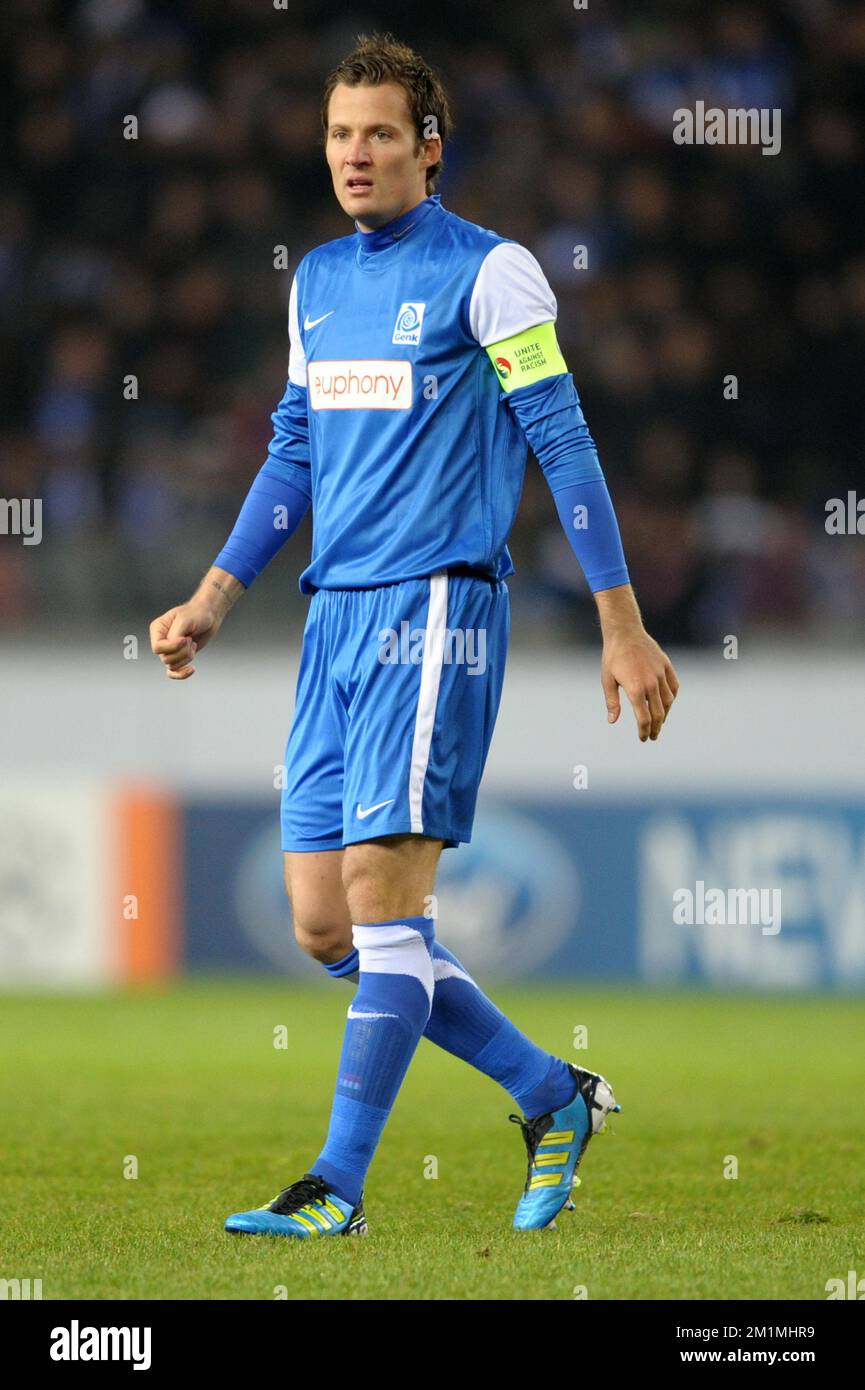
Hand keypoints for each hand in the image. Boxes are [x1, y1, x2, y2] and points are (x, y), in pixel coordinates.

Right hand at [149, 598, 222, 679]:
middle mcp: (161, 640)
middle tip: (191, 640)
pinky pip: (173, 673)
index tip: (186, 639)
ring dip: (187, 657)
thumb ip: (175, 634)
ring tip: (193, 644)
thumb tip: (172, 646)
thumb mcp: (185, 620)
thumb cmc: (196, 613)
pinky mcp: (179, 657)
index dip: (172, 647)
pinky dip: (181, 674)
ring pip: (172, 665)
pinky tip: (192, 669)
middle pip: (165, 658)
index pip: (157, 647)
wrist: (209, 616)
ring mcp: (169, 650)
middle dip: (182, 652)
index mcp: (157, 629)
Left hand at [601, 626, 678, 740]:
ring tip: (660, 722)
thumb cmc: (612, 657)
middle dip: (656, 728)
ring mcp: (661, 674)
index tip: (643, 738)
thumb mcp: (607, 680)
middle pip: (658, 713)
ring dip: (665, 715)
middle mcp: (651, 683)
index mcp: (635, 689)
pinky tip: (667, 703)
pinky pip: (674, 686)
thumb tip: (612, 721)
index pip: (644, 718)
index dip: (644, 731)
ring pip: (668, 701)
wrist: (625, 632)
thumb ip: (612, 702)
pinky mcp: (666, 666)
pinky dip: (672, 698)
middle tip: (653, 736)